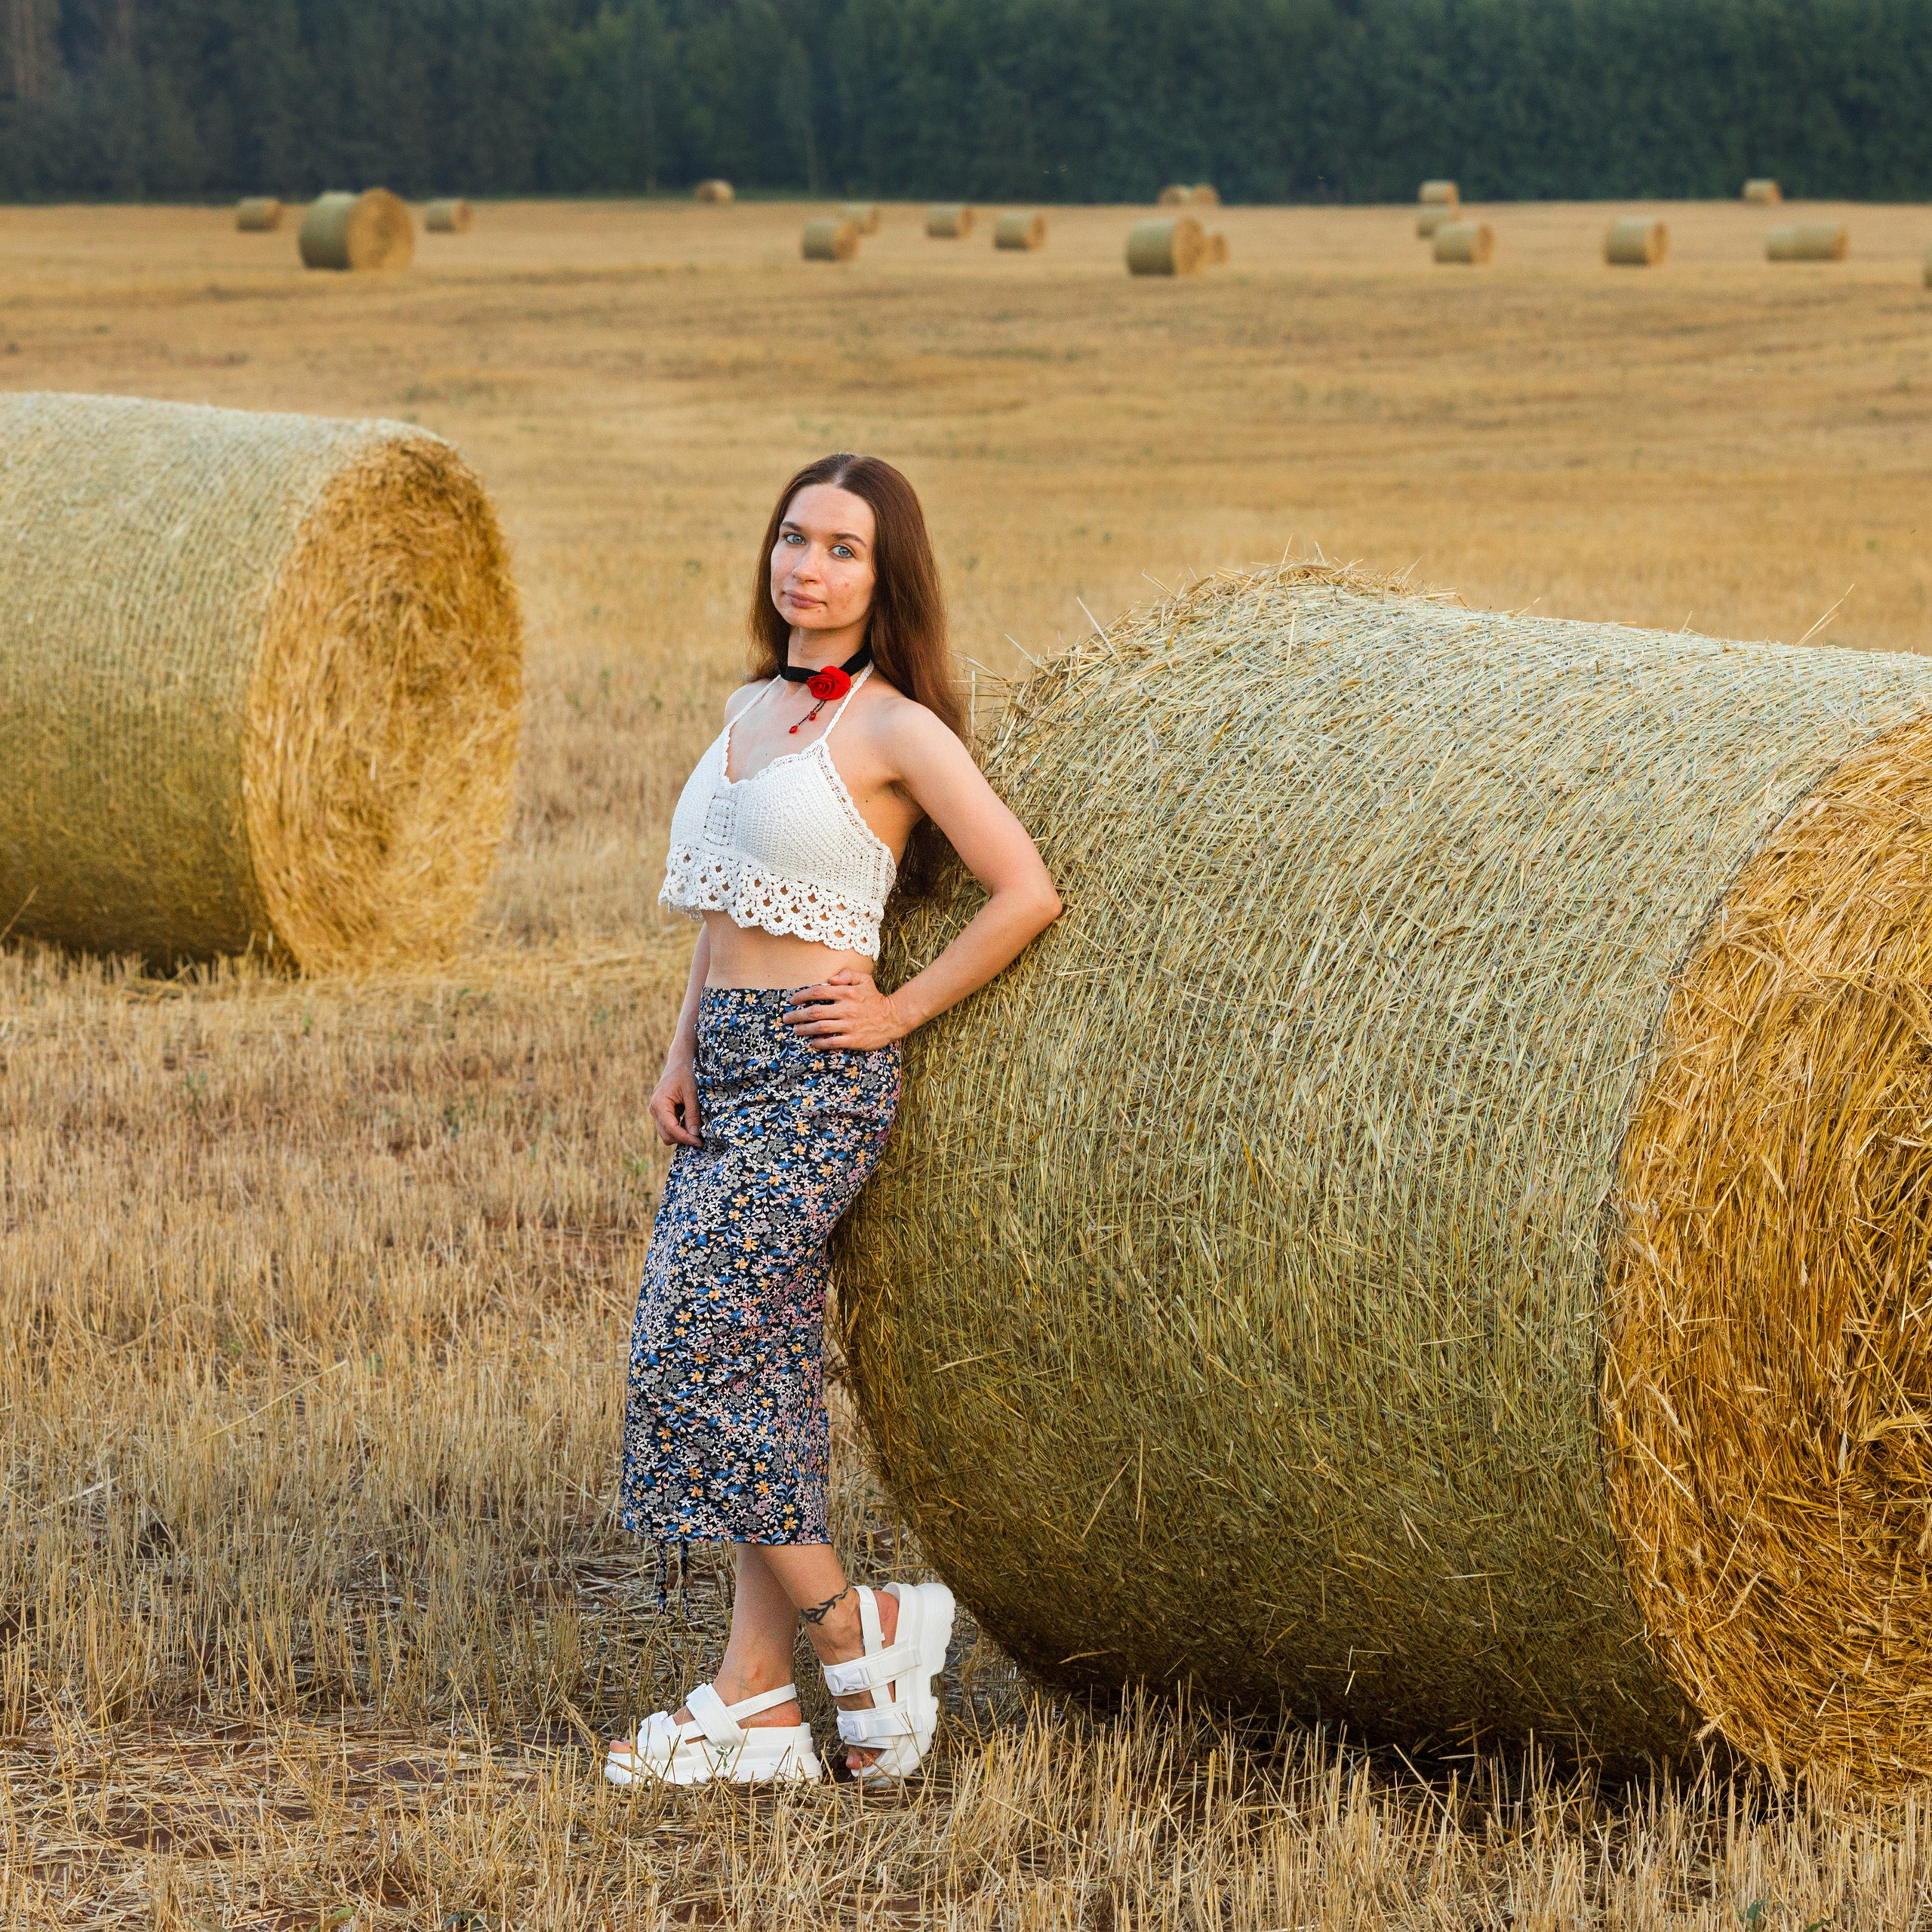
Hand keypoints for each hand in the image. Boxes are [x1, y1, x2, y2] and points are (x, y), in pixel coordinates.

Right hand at [649, 1057, 700, 1146]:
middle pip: (667, 1136)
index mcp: (659, 1104)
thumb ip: (693, 1114)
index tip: (700, 1142)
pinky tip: (690, 1123)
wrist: (677, 1064)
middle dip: (683, 1139)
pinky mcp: (661, 1113)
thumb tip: (694, 1134)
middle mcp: (654, 1110)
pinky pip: (669, 1127)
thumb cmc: (684, 1075)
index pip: (672, 1129)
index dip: (686, 1138)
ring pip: (667, 1134)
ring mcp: (656, 1112)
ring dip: (681, 1135)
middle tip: (701, 1138)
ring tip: (696, 1129)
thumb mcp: (692, 1093)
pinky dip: (679, 1129)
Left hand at [782, 969, 905, 1049]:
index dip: (802, 995)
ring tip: (796, 1030)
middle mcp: (846, 1008)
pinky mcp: (853, 1039)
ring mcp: (850, 1025)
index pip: (818, 992)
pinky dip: (819, 1042)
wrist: (894, 1018)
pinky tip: (812, 1042)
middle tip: (787, 1018)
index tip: (793, 1000)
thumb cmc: (875, 998)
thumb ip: (847, 974)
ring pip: (820, 1028)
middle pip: (815, 1012)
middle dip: (797, 1015)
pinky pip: (831, 1042)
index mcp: (847, 992)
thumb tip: (830, 978)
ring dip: (804, 1029)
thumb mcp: (865, 980)